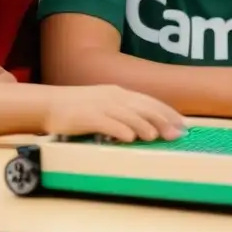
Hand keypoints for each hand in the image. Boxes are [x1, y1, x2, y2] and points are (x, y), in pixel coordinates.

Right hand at [43, 85, 186, 141]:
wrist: (48, 104)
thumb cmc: (79, 108)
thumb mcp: (105, 103)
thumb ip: (124, 111)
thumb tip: (149, 126)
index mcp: (119, 93)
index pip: (150, 101)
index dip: (168, 112)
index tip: (183, 124)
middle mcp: (113, 97)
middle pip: (144, 107)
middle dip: (162, 120)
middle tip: (176, 134)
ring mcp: (100, 106)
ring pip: (128, 115)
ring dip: (144, 126)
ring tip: (155, 137)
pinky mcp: (86, 117)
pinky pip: (106, 123)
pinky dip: (119, 130)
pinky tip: (130, 138)